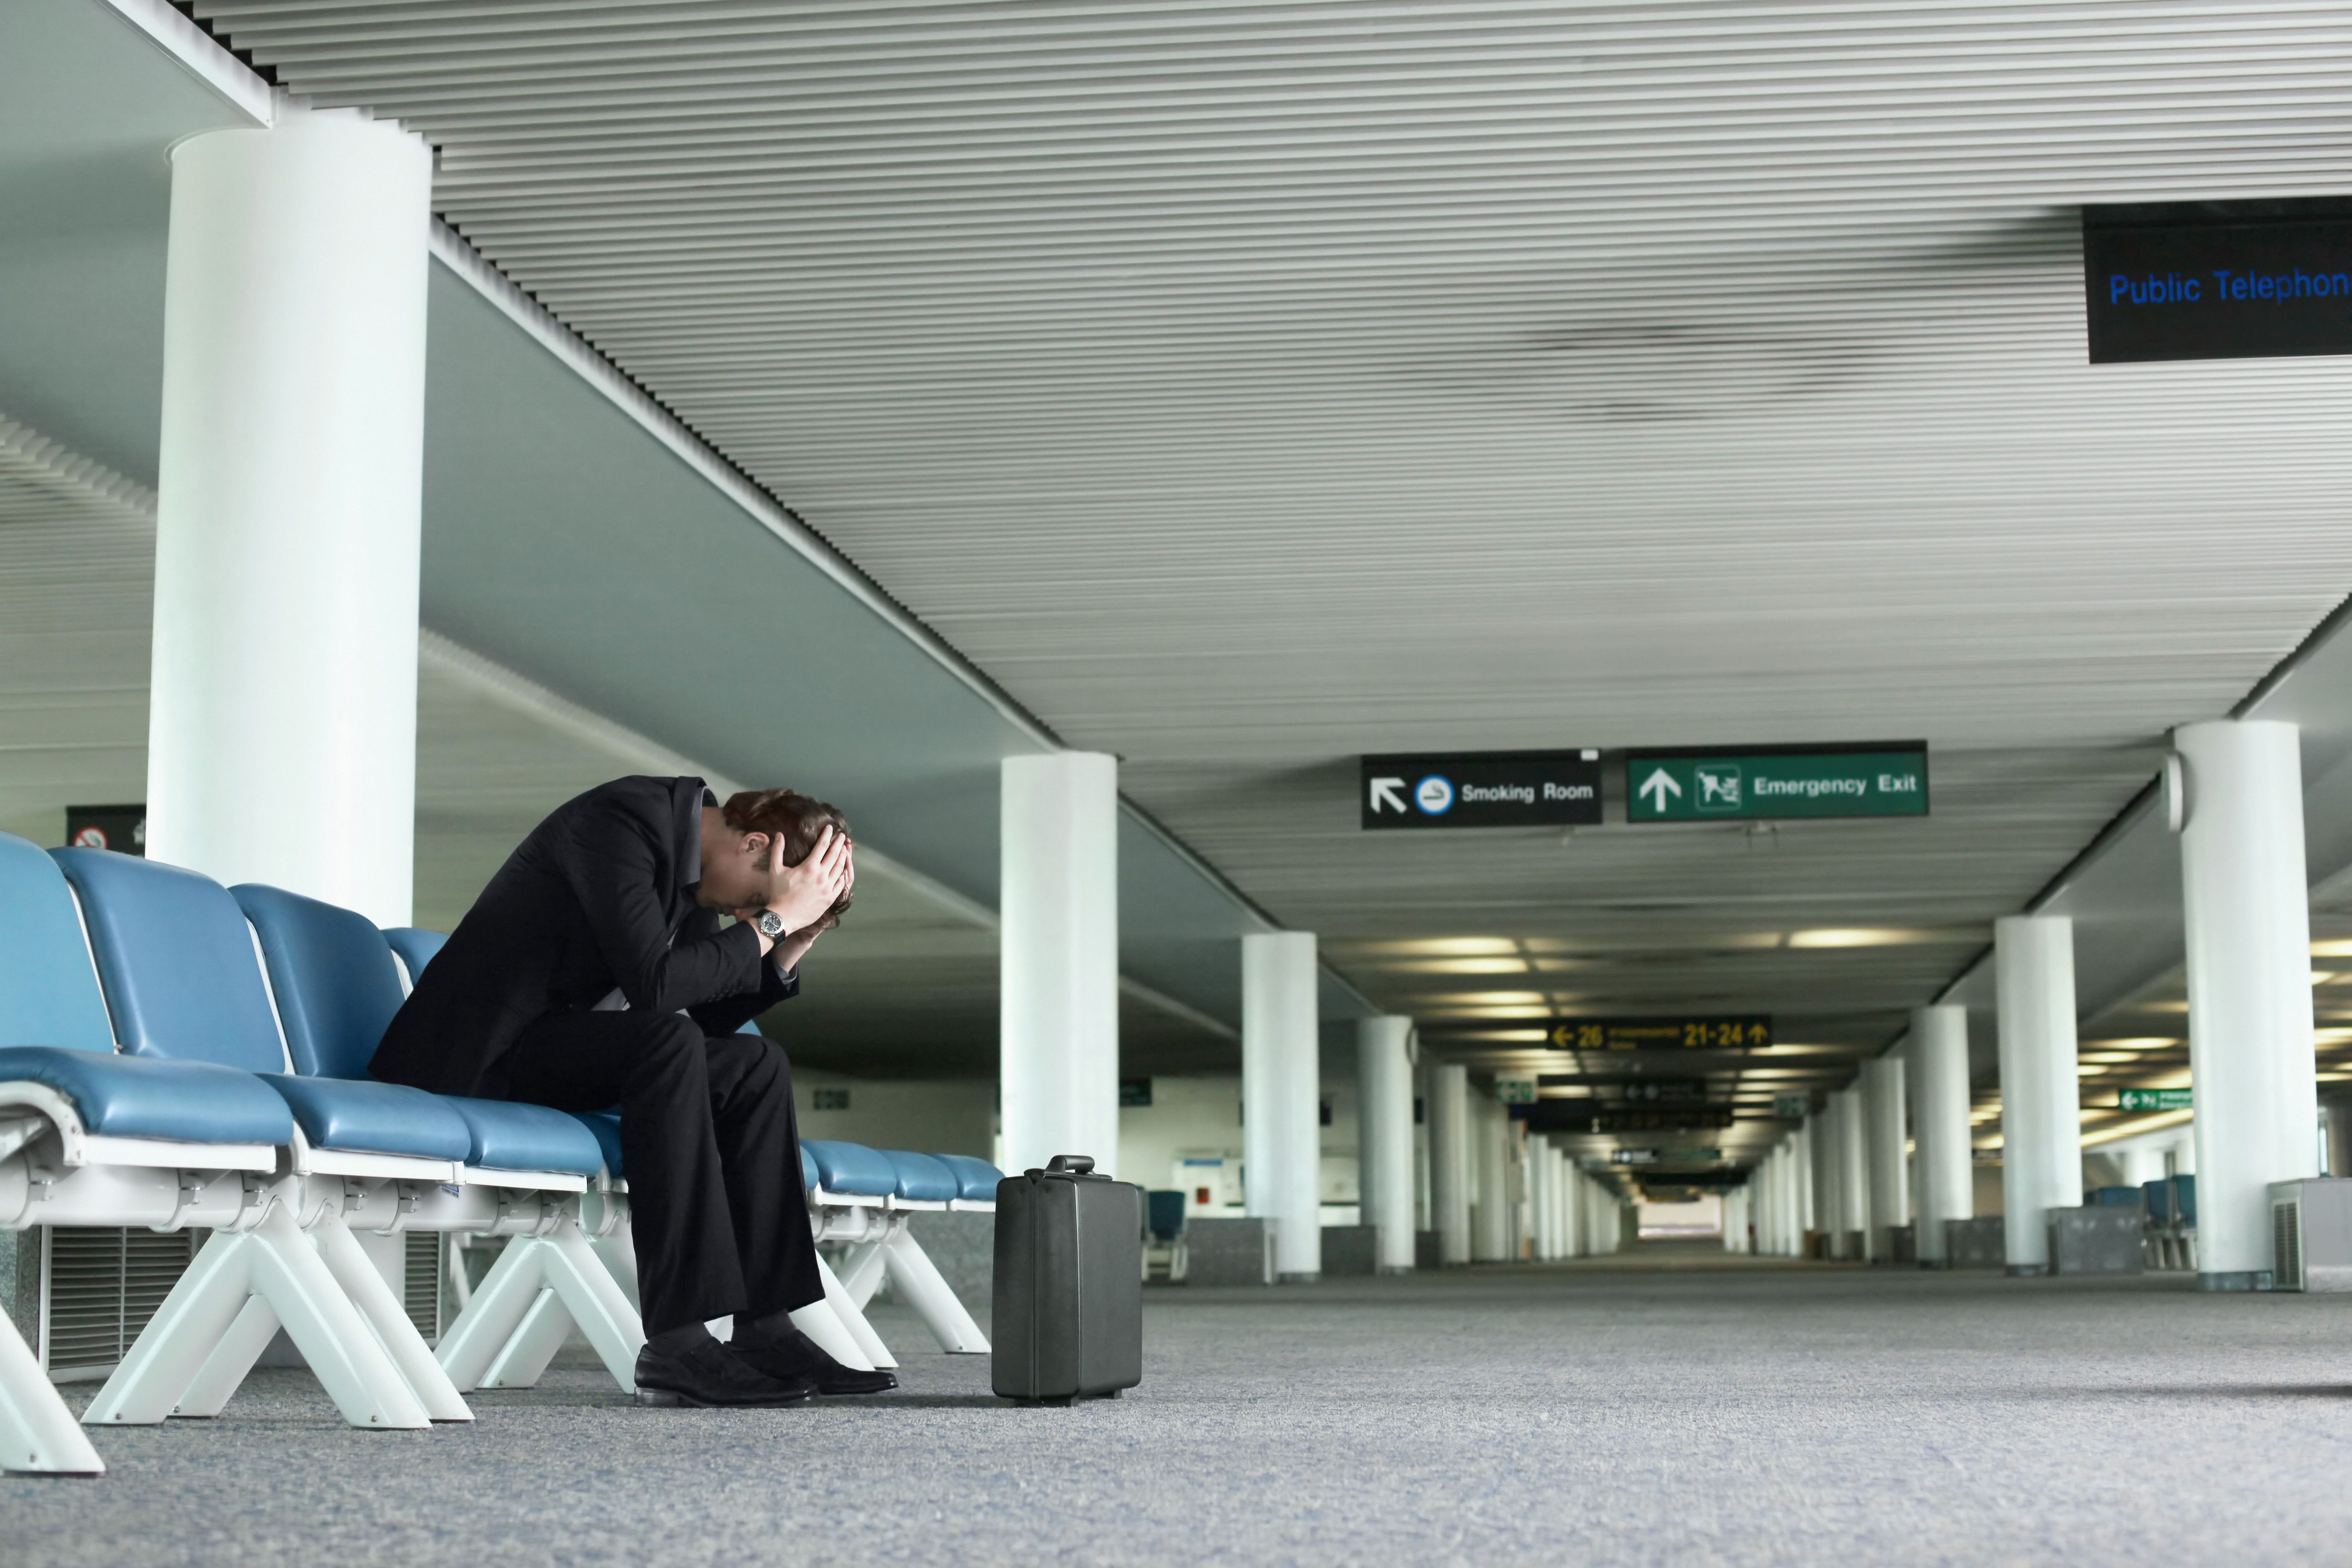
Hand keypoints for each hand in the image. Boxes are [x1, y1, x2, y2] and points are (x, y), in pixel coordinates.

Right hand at [742, 824, 848, 947]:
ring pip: (840, 868)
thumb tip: (779, 834)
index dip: (827, 835)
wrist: (783, 917)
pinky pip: (841, 884)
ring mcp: (828, 887)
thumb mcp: (775, 870)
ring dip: (843, 857)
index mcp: (810, 866)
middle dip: (839, 843)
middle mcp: (822, 875)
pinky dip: (843, 875)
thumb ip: (778, 850)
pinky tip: (843, 871)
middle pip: (835, 855)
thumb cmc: (778, 893)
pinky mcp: (830, 898)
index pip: (822, 846)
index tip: (831, 828)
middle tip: (843, 836)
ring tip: (845, 850)